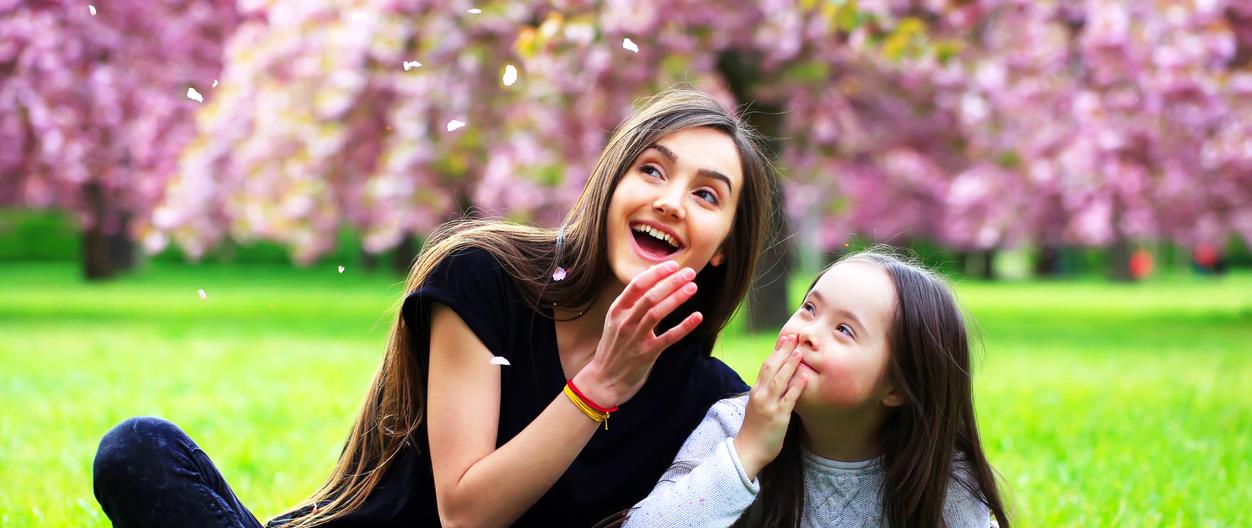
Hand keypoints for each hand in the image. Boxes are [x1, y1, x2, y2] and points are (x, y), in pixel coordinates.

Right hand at [573, 261, 700, 406]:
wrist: (603, 380)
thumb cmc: (613, 348)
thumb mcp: (616, 321)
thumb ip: (633, 303)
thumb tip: (653, 279)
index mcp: (617, 311)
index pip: (637, 285)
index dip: (656, 273)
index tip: (673, 265)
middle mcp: (625, 322)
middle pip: (650, 296)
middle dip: (671, 281)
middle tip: (690, 272)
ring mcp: (635, 338)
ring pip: (657, 313)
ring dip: (677, 298)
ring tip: (692, 287)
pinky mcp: (646, 354)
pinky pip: (668, 338)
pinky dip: (684, 326)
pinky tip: (697, 316)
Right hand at [733, 334, 807, 478]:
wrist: (747, 451)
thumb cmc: (754, 430)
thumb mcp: (757, 406)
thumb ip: (766, 393)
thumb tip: (779, 381)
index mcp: (756, 391)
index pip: (765, 366)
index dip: (776, 351)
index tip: (786, 339)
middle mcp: (760, 395)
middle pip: (771, 367)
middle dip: (783, 351)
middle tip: (794, 337)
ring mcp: (768, 405)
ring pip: (779, 380)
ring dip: (790, 364)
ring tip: (800, 351)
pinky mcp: (778, 417)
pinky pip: (788, 399)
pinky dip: (797, 386)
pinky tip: (805, 376)